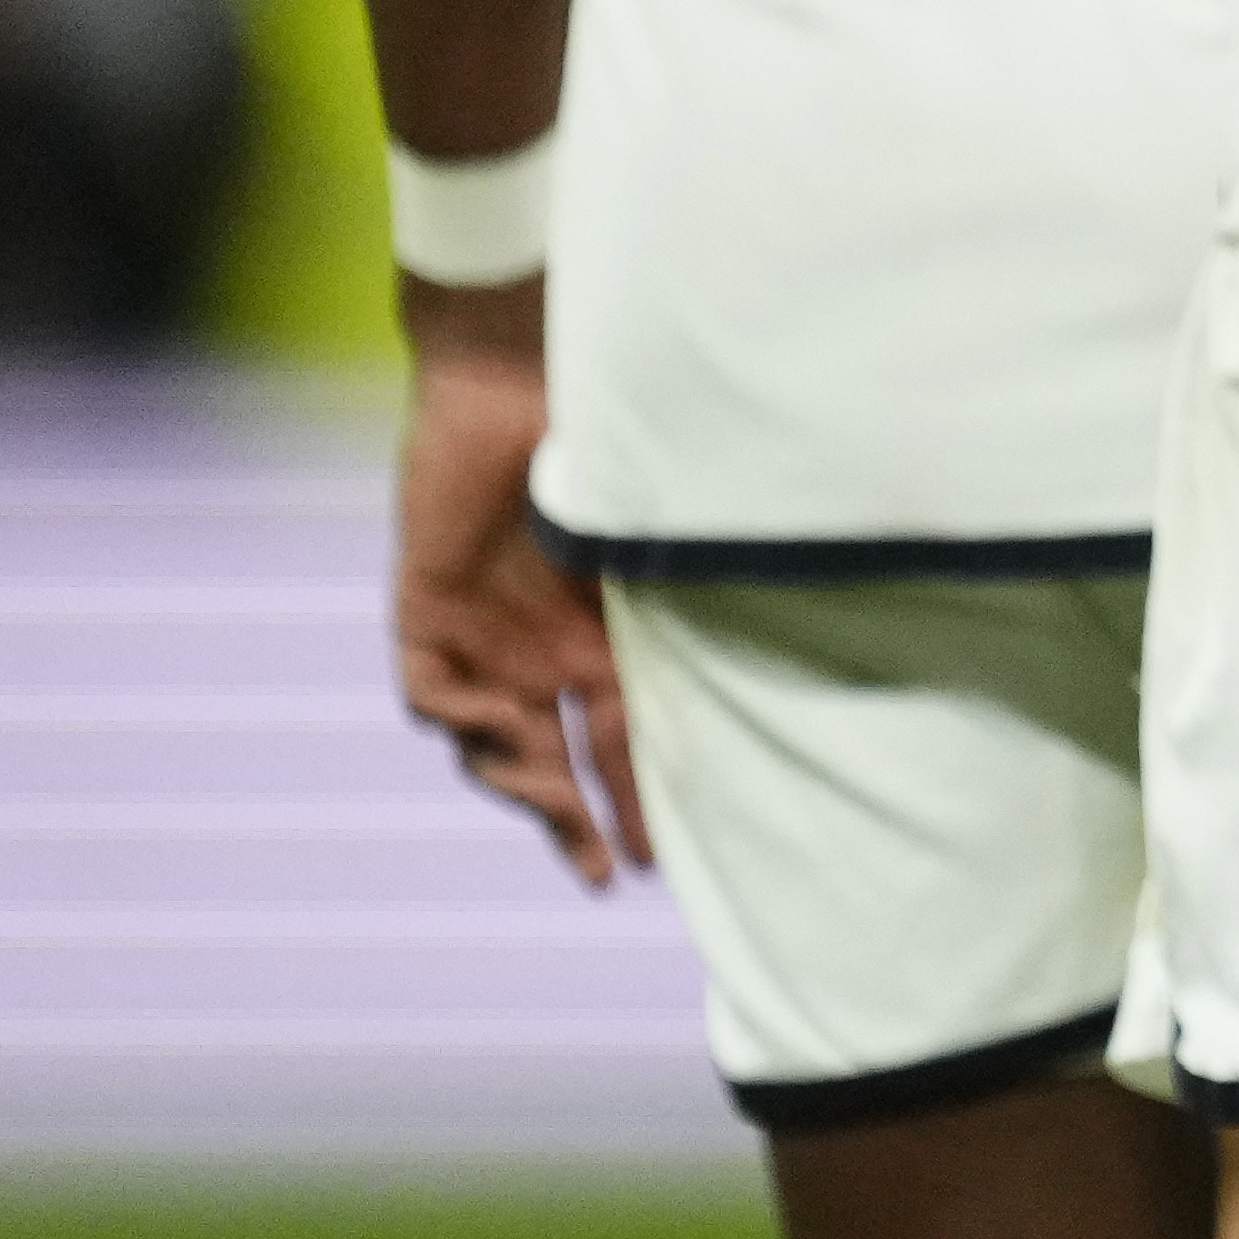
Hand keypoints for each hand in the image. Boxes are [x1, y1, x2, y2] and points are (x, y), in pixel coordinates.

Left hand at [394, 292, 643, 885]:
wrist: (517, 366)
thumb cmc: (612, 429)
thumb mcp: (668, 528)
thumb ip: (701, 581)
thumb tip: (813, 622)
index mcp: (604, 635)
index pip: (622, 737)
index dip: (636, 799)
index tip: (657, 861)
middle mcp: (542, 648)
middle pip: (555, 759)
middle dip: (577, 821)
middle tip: (606, 873)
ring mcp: (481, 634)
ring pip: (492, 743)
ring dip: (523, 784)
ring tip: (553, 813)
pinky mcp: (426, 608)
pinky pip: (430, 692)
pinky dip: (460, 716)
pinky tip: (498, 720)